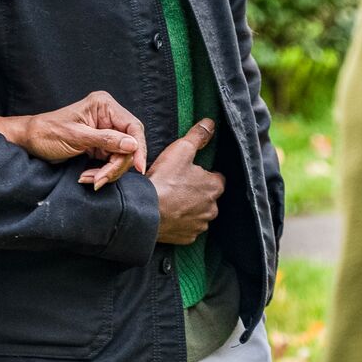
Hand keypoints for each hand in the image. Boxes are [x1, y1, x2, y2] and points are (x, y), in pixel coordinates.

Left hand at [0, 90, 147, 189]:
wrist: (29, 141)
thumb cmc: (47, 133)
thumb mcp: (76, 137)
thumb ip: (106, 140)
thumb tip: (133, 144)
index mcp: (103, 105)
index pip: (132, 126)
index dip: (138, 147)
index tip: (138, 167)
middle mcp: (107, 116)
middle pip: (129, 144)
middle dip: (116, 165)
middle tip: (100, 179)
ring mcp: (105, 131)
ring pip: (121, 156)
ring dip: (108, 172)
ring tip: (89, 179)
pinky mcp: (100, 145)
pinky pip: (111, 161)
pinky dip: (102, 173)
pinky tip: (88, 177)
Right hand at [149, 119, 222, 245]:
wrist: (145, 211)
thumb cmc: (164, 179)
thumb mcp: (181, 149)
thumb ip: (198, 136)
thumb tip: (210, 123)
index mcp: (214, 187)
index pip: (216, 178)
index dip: (203, 173)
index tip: (190, 171)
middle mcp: (212, 208)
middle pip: (208, 196)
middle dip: (197, 191)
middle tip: (178, 184)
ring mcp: (200, 225)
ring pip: (199, 213)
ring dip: (189, 207)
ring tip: (172, 198)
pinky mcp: (188, 238)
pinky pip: (188, 228)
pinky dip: (181, 221)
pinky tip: (169, 213)